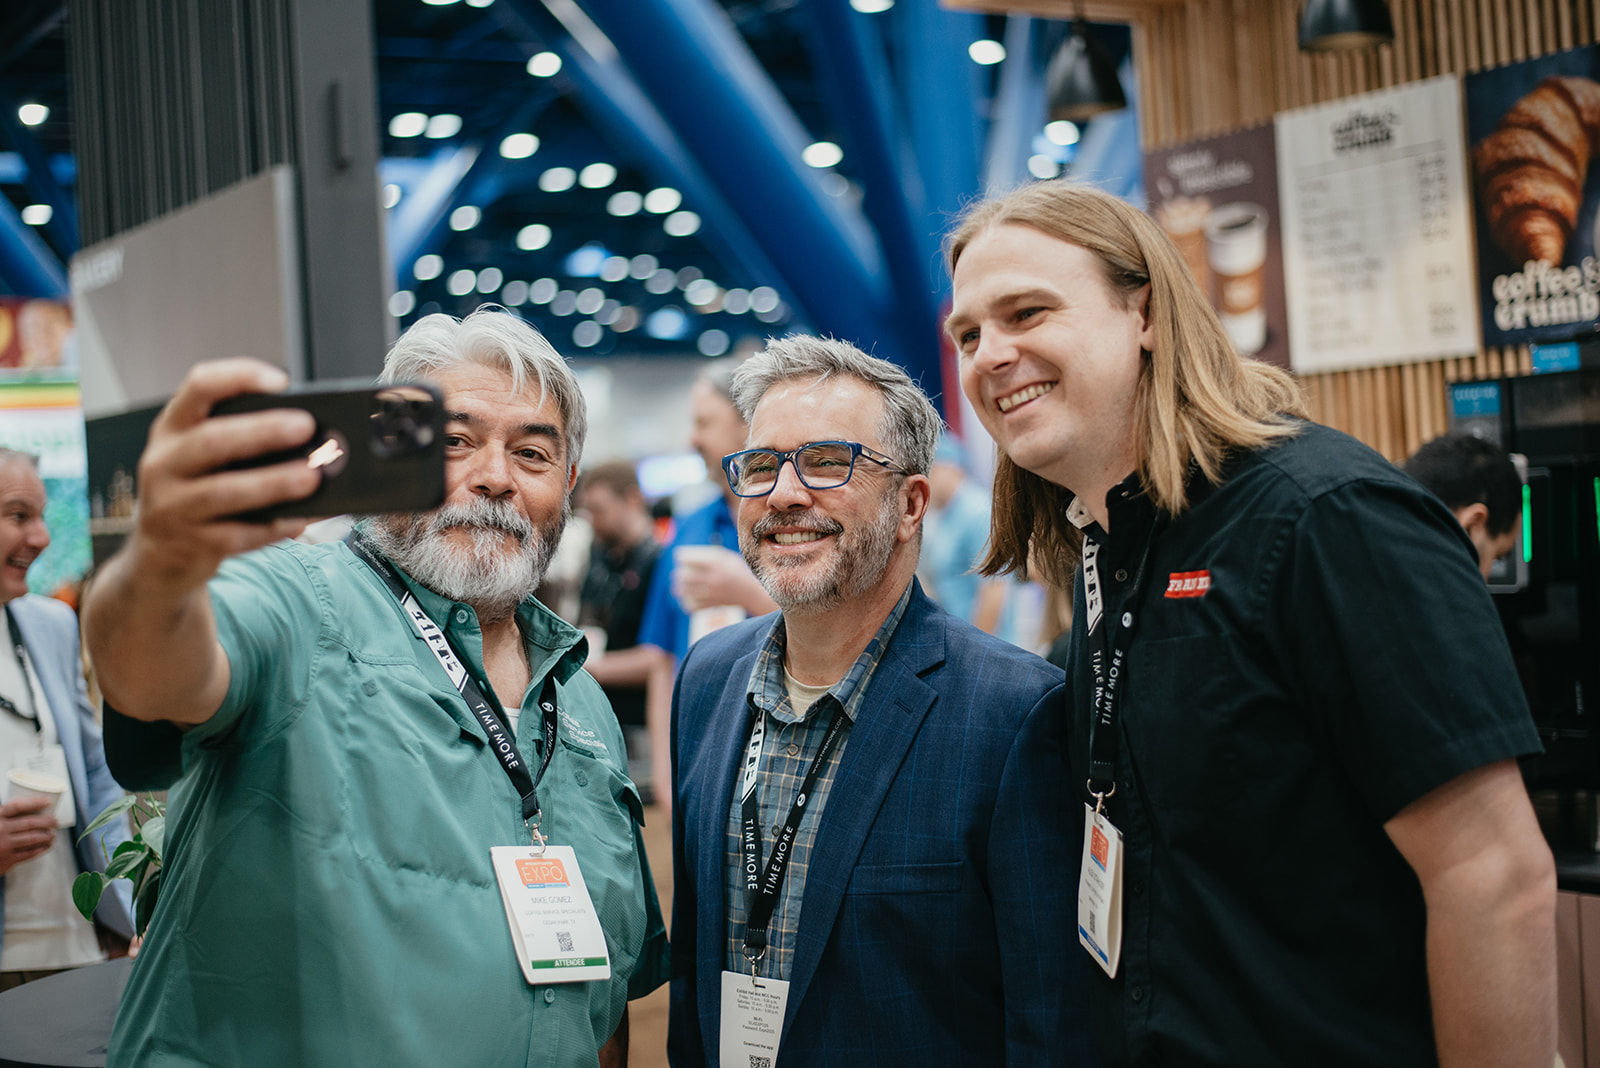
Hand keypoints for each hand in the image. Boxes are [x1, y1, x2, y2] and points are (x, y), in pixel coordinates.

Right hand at [0, 795, 57, 874]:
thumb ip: (5, 814)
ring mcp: (4, 846)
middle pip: (30, 822)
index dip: (34, 802)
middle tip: (55, 821)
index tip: (47, 801)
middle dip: (47, 821)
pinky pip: (30, 853)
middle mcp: (0, 830)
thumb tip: (31, 803)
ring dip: (47, 835)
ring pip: (33, 838)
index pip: (17, 806)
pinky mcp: (8, 859)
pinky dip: (41, 848)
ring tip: (53, 833)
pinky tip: (47, 845)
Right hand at [125, 358, 321, 593]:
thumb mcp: (202, 458)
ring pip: (223, 491)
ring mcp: (172, 506)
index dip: (239, 377)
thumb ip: (243, 440)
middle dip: (262, 431)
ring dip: (272, 482)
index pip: (198, 386)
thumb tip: (314, 438)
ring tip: (311, 476)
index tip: (280, 381)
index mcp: (172, 428)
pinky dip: (273, 526)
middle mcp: (164, 462)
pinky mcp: (191, 543)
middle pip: (212, 439)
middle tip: (306, 426)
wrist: (158, 556)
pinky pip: (238, 535)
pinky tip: (299, 519)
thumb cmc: (195, 492)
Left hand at [671, 545, 770, 613]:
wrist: (753, 592)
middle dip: (678, 573)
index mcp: (716, 562)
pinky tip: (688, 597)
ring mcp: (713, 593)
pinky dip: (686, 601)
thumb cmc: (736, 570)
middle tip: (681, 572)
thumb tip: (681, 558)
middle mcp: (714, 578)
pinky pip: (691, 605)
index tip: (681, 557)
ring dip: (680, 587)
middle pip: (683, 575)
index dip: (680, 556)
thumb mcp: (726, 556)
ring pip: (684, 591)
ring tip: (682, 585)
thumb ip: (706, 554)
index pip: (686, 558)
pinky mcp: (712, 605)